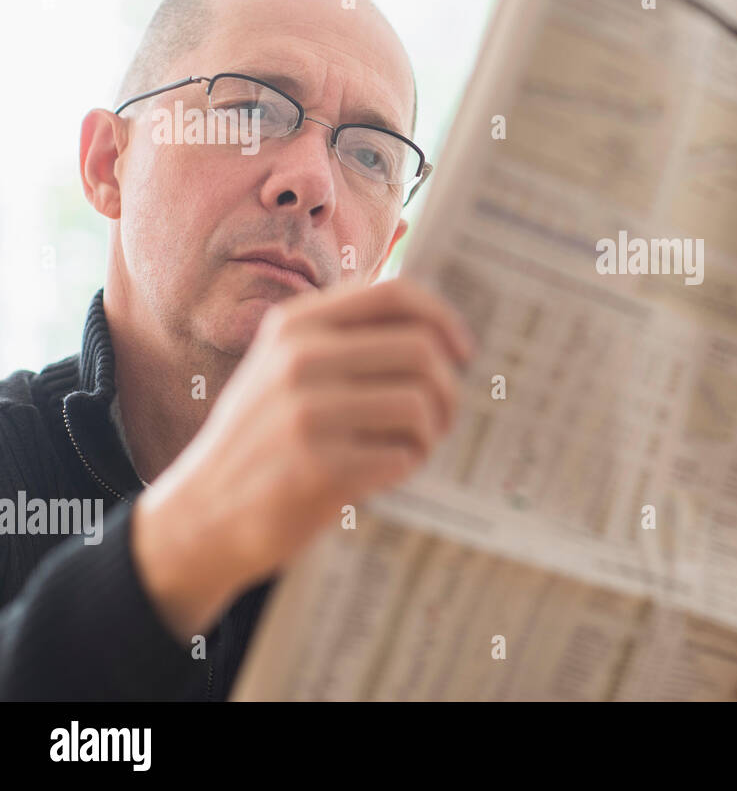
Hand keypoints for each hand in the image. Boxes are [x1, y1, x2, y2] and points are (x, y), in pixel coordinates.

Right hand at [132, 277, 474, 641]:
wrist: (199, 517)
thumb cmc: (263, 439)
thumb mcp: (285, 369)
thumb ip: (345, 339)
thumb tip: (437, 326)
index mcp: (295, 325)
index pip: (395, 294)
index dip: (444, 319)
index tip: (462, 352)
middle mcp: (298, 360)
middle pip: (421, 350)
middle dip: (448, 389)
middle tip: (442, 417)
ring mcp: (306, 413)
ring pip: (420, 405)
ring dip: (432, 432)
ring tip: (413, 447)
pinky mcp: (318, 467)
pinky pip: (403, 455)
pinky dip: (407, 466)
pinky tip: (383, 473)